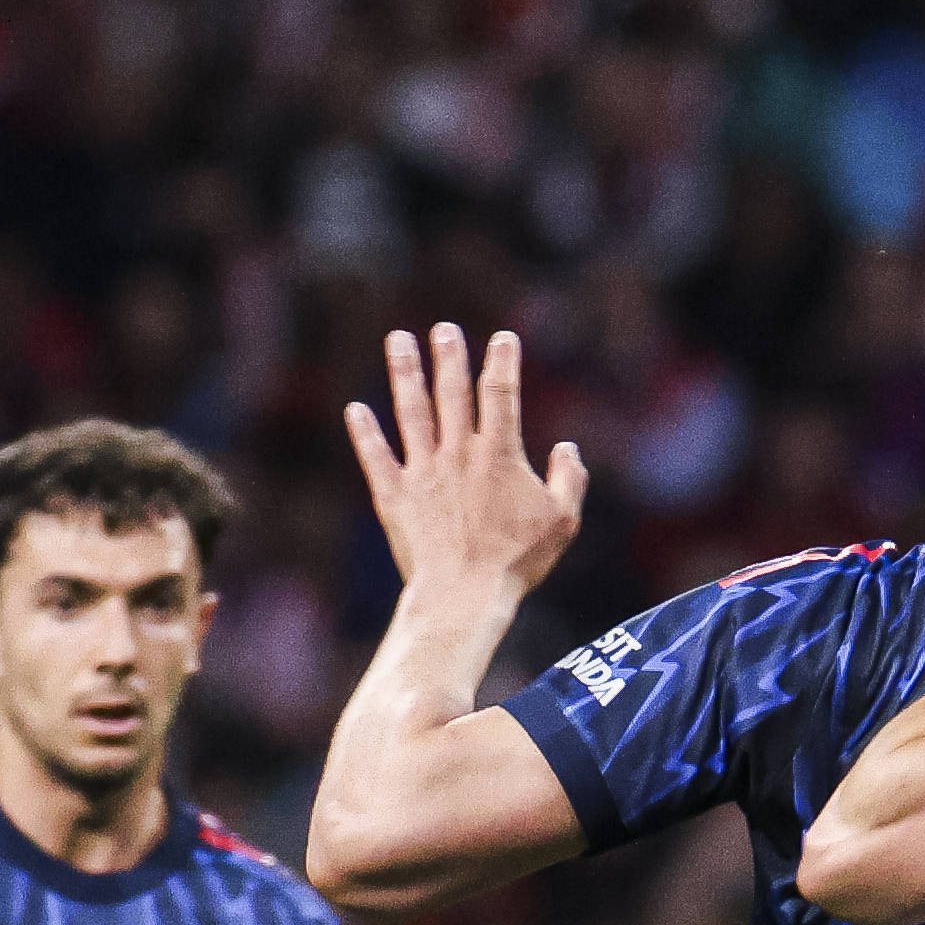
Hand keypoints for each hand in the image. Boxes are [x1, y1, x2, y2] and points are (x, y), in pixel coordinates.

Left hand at [346, 324, 589, 602]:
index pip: (501, 394)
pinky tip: (356, 409)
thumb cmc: (517, 562)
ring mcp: (423, 472)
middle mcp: (458, 453)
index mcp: (499, 454)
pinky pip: (376, 457)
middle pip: (452, 392)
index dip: (503, 362)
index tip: (502, 338)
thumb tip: (567, 449)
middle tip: (443, 330)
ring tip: (398, 341)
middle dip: (449, 357)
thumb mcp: (562, 521)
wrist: (463, 595)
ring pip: (411, 411)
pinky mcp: (395, 496)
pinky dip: (365, 433)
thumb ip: (568, 480)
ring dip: (405, 373)